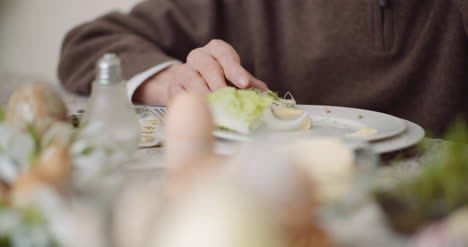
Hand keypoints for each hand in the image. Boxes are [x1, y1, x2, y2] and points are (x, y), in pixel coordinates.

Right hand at [133, 39, 267, 105]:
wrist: (188, 87)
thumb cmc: (217, 81)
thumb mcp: (234, 78)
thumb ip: (248, 83)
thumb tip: (266, 94)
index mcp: (215, 50)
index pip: (224, 53)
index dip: (234, 68)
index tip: (244, 84)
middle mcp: (197, 57)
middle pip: (208, 66)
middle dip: (219, 83)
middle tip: (228, 98)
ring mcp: (183, 71)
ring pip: (192, 80)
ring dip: (204, 95)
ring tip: (214, 108)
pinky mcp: (173, 88)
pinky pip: (180, 95)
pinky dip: (191, 105)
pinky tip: (200, 114)